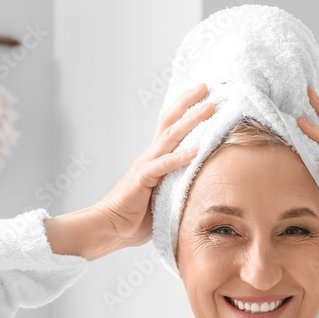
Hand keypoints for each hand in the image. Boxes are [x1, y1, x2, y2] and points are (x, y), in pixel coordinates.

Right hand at [94, 83, 214, 248]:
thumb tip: (203, 189)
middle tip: (208, 88)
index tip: (203, 97)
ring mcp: (145, 165)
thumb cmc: (134, 219)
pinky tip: (197, 150)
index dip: (185, 111)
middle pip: (169, 121)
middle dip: (188, 103)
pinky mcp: (142, 179)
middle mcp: (149, 157)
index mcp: (154, 160)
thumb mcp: (164, 199)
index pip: (170, 128)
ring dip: (191, 120)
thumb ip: (179, 188)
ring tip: (210, 107)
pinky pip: (164, 165)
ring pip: (170, 136)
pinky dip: (180, 157)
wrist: (108, 229)